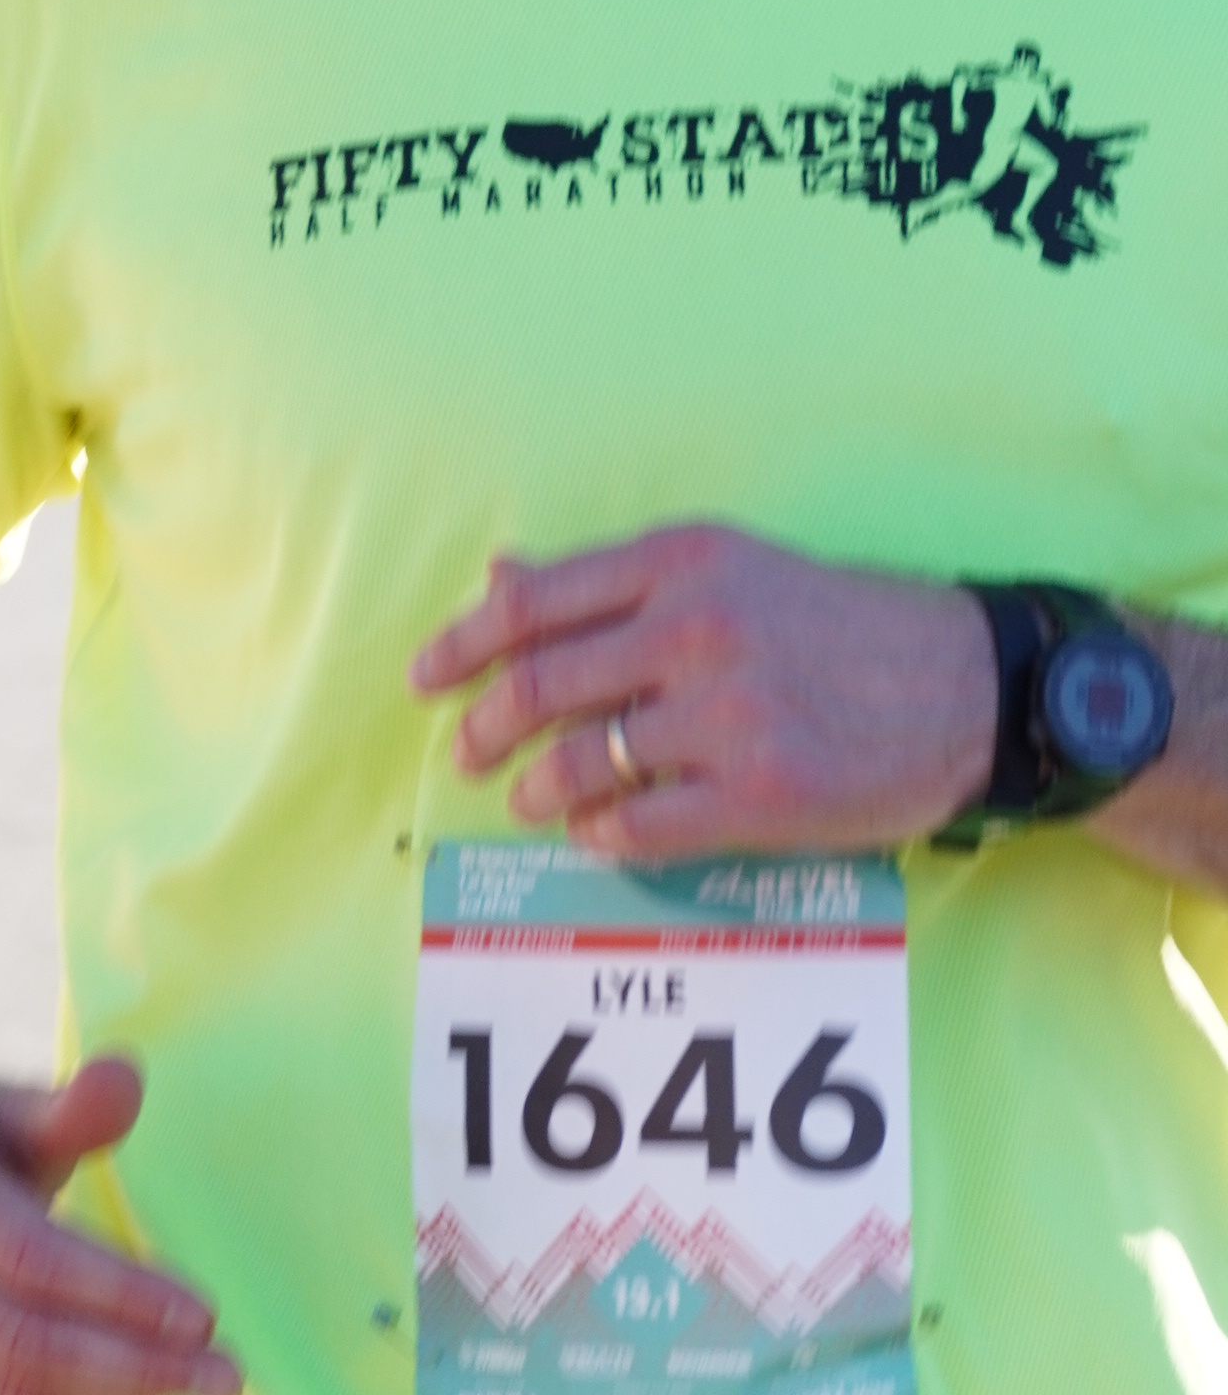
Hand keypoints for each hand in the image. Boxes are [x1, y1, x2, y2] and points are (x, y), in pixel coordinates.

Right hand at [0, 1051, 242, 1394]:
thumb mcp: (8, 1104)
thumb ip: (70, 1105)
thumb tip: (130, 1077)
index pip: (31, 1258)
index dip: (121, 1295)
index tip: (206, 1318)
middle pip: (20, 1342)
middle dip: (134, 1365)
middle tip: (222, 1377)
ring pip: (1, 1393)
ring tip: (183, 1387)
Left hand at [410, 522, 996, 857]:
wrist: (968, 684)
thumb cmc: (840, 623)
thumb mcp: (728, 568)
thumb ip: (611, 582)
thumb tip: (498, 579)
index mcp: (682, 561)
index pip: (532, 604)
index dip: (461, 645)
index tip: (425, 677)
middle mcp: (698, 630)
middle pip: (538, 687)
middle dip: (484, 727)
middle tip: (467, 751)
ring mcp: (729, 716)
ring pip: (579, 764)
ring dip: (536, 788)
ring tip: (530, 796)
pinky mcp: (760, 794)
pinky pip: (637, 826)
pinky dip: (599, 833)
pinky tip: (596, 830)